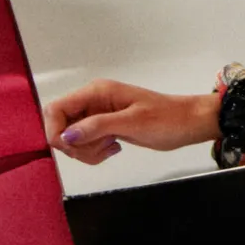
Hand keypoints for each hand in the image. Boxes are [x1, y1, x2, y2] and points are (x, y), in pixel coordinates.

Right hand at [45, 78, 222, 161]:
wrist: (188, 124)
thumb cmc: (166, 119)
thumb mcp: (132, 123)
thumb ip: (97, 126)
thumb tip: (67, 136)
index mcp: (96, 92)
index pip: (55, 109)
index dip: (55, 130)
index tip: (71, 147)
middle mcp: (92, 101)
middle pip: (61, 127)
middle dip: (75, 145)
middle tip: (101, 148)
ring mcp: (97, 115)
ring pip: (72, 139)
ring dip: (87, 151)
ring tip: (111, 148)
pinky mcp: (104, 128)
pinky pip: (85, 144)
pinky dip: (94, 153)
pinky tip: (114, 149)